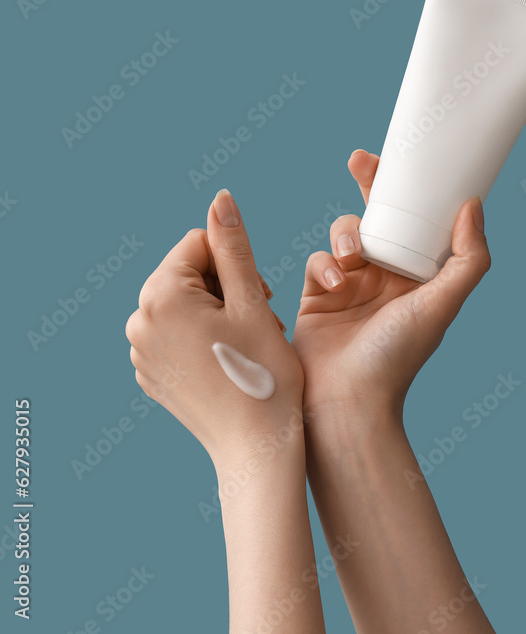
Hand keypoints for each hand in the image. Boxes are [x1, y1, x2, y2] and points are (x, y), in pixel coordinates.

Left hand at [125, 189, 303, 469]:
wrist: (256, 449)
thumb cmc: (263, 372)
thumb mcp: (252, 301)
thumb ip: (233, 245)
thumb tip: (220, 199)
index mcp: (161, 295)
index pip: (199, 244)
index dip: (236, 262)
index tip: (258, 297)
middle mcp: (138, 320)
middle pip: (188, 272)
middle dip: (224, 286)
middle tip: (256, 320)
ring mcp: (139, 351)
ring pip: (183, 302)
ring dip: (215, 311)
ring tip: (243, 342)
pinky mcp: (148, 373)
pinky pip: (174, 333)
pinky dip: (201, 337)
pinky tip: (226, 362)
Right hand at [292, 150, 491, 416]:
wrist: (347, 401)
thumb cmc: (398, 357)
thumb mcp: (442, 304)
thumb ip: (467, 259)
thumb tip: (474, 207)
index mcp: (418, 277)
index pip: (416, 221)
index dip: (410, 191)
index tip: (401, 161)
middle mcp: (386, 277)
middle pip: (377, 215)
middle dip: (368, 185)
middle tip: (361, 161)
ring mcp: (351, 285)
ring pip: (345, 234)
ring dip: (346, 234)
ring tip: (352, 257)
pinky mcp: (318, 295)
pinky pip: (318, 259)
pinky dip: (324, 264)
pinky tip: (333, 284)